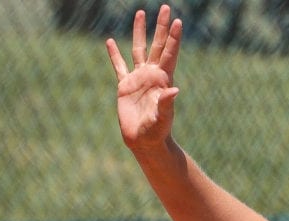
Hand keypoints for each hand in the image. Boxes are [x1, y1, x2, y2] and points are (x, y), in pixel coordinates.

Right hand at [105, 5, 182, 152]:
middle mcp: (152, 75)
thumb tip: (174, 90)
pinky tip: (111, 41)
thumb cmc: (157, 131)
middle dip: (161, 27)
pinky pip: (119, 66)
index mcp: (162, 79)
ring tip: (141, 13)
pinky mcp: (125, 86)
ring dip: (140, 32)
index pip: (169, 53)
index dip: (173, 38)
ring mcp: (138, 79)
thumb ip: (167, 103)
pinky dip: (114, 54)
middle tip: (166, 8)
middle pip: (156, 45)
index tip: (177, 21)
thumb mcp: (163, 117)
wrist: (144, 141)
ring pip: (138, 49)